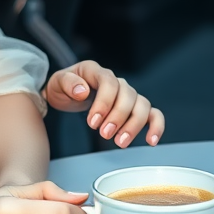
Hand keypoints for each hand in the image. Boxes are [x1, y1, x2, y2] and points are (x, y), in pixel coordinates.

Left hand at [43, 60, 164, 147]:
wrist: (64, 93)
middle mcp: (115, 80)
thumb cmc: (62, 87)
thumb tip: (83, 90)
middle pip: (128, 95)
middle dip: (118, 118)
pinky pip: (152, 113)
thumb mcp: (57, 82)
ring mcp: (126, 93)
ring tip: (119, 142)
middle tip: (104, 134)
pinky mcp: (133, 107)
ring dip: (134, 125)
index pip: (109, 83)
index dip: (104, 103)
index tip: (93, 122)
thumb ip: (68, 83)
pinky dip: (156, 126)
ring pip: (142, 105)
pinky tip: (151, 141)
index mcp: (96, 71)